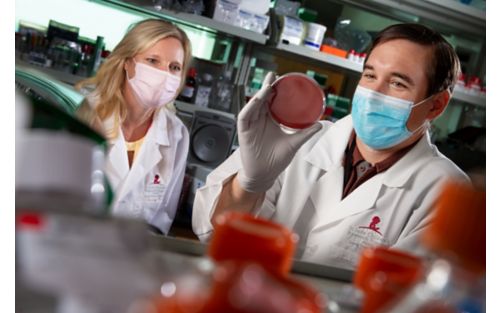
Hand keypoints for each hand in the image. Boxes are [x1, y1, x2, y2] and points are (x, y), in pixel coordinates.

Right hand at [236, 72, 321, 192]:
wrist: (264, 175)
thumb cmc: (276, 160)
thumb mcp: (294, 144)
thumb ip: (306, 133)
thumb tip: (320, 124)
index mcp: (270, 120)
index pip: (272, 101)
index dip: (277, 90)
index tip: (284, 80)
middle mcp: (260, 119)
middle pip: (262, 99)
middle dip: (267, 86)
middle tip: (275, 75)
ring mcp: (251, 124)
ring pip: (253, 105)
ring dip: (260, 94)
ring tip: (268, 85)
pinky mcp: (244, 131)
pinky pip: (245, 116)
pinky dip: (250, 107)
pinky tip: (258, 100)